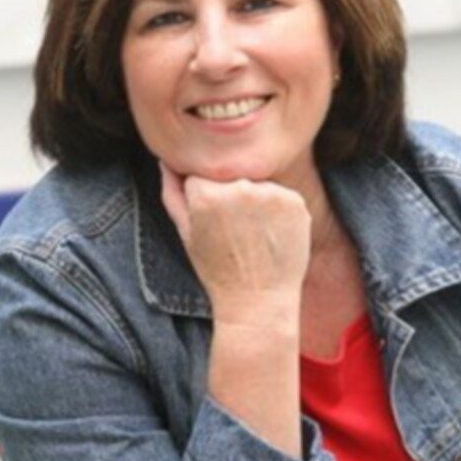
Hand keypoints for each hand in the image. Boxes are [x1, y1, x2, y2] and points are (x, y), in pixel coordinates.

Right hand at [160, 162, 310, 320]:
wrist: (258, 300)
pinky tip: (271, 235)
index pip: (201, 175)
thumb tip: (166, 160)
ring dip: (254, 200)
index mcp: (206, 193)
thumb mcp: (185, 233)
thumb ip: (172, 192)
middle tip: (234, 231)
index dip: (204, 198)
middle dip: (229, 195)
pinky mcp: (295, 201)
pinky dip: (277, 210)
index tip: (210, 222)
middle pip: (230, 176)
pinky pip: (280, 194)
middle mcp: (239, 187)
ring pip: (256, 183)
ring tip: (253, 235)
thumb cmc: (217, 270)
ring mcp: (271, 193)